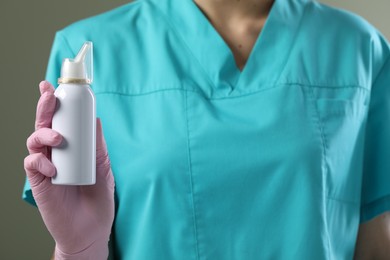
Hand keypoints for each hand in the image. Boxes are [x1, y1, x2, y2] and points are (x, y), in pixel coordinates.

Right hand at [23, 81, 114, 258]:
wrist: (92, 229)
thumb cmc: (98, 198)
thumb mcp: (103, 167)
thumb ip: (97, 145)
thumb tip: (96, 119)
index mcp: (71, 148)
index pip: (60, 122)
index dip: (54, 104)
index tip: (53, 87)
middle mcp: (56, 154)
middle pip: (44, 125)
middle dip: (44, 108)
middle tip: (49, 96)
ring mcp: (46, 167)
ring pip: (34, 140)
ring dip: (43, 134)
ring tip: (58, 139)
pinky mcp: (39, 183)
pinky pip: (32, 165)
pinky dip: (39, 162)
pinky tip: (52, 168)